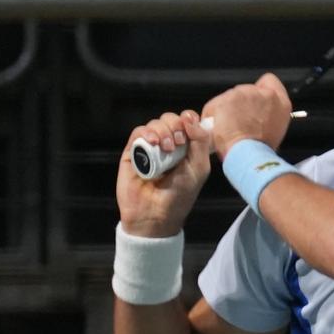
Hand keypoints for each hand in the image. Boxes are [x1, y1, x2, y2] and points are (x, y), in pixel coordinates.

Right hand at [116, 110, 210, 236]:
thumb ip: (200, 142)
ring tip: (166, 148)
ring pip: (155, 123)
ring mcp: (150, 148)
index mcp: (186, 147)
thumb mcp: (199, 168)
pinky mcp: (133, 152)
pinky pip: (137, 132)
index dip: (188, 119)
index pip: (187, 121)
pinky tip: (152, 142)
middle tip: (177, 144)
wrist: (155, 215)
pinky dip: (146, 132)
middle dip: (175, 126)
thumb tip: (190, 118)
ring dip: (162, 130)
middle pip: (170, 119)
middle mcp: (168, 145)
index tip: (189, 128)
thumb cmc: (180, 195)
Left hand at [204, 72, 294, 158]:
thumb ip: (267, 114)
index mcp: (281, 103)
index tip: (254, 101)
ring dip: (227, 109)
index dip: (259, 90)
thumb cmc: (260, 149)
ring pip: (230, 96)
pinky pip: (215, 105)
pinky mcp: (228, 98)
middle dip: (242, 103)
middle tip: (241, 121)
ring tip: (229, 127)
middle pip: (248, 89)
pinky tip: (218, 127)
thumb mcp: (274, 129)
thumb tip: (256, 114)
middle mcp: (265, 94)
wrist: (248, 155)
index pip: (270, 81)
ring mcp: (246, 94)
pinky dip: (213, 115)